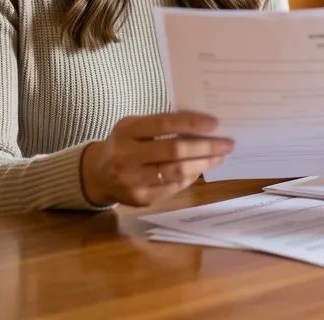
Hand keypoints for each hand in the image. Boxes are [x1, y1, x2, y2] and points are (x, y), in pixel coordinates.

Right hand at [80, 111, 231, 206]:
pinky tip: (200, 169)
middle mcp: (126, 156)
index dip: (191, 123)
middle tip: (227, 144)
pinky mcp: (140, 199)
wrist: (97, 174)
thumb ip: (160, 124)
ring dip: (203, 164)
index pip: (163, 124)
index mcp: (126, 131)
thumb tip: (202, 125)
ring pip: (177, 172)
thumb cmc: (124, 144)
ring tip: (219, 156)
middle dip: (205, 147)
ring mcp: (132, 181)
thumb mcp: (133, 126)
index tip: (215, 123)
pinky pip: (173, 187)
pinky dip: (190, 177)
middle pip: (174, 151)